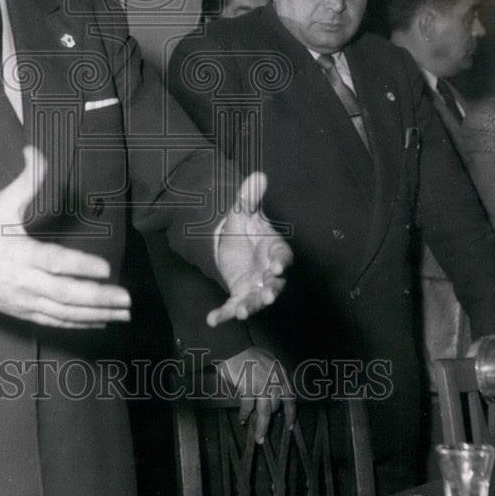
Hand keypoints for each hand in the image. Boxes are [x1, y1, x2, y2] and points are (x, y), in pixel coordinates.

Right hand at [0, 146, 131, 327]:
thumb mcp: (0, 204)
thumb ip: (25, 180)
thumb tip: (35, 150)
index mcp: (19, 254)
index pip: (54, 263)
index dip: (80, 267)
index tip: (106, 268)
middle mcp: (23, 282)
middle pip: (65, 295)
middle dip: (98, 298)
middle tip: (127, 298)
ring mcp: (23, 301)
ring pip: (64, 313)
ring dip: (96, 314)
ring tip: (123, 313)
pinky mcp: (22, 312)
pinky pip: (54, 322)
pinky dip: (79, 323)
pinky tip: (101, 321)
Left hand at [207, 171, 291, 326]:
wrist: (233, 243)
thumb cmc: (246, 227)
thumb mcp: (243, 211)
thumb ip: (250, 197)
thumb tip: (258, 175)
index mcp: (274, 249)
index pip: (283, 257)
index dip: (282, 263)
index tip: (278, 268)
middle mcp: (269, 272)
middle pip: (275, 284)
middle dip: (271, 291)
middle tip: (268, 297)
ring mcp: (255, 286)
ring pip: (256, 300)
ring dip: (250, 307)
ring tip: (240, 313)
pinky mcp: (240, 294)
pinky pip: (233, 306)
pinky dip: (224, 315)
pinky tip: (212, 320)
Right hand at [216, 346, 295, 442]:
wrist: (233, 347)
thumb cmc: (248, 352)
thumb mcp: (268, 361)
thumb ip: (274, 376)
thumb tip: (274, 395)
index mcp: (280, 374)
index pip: (290, 399)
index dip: (291, 415)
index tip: (290, 427)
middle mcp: (274, 380)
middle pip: (275, 408)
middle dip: (270, 421)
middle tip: (264, 433)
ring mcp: (262, 384)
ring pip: (264, 413)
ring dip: (261, 427)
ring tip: (259, 438)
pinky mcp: (248, 387)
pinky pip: (248, 407)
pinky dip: (244, 415)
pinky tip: (242, 419)